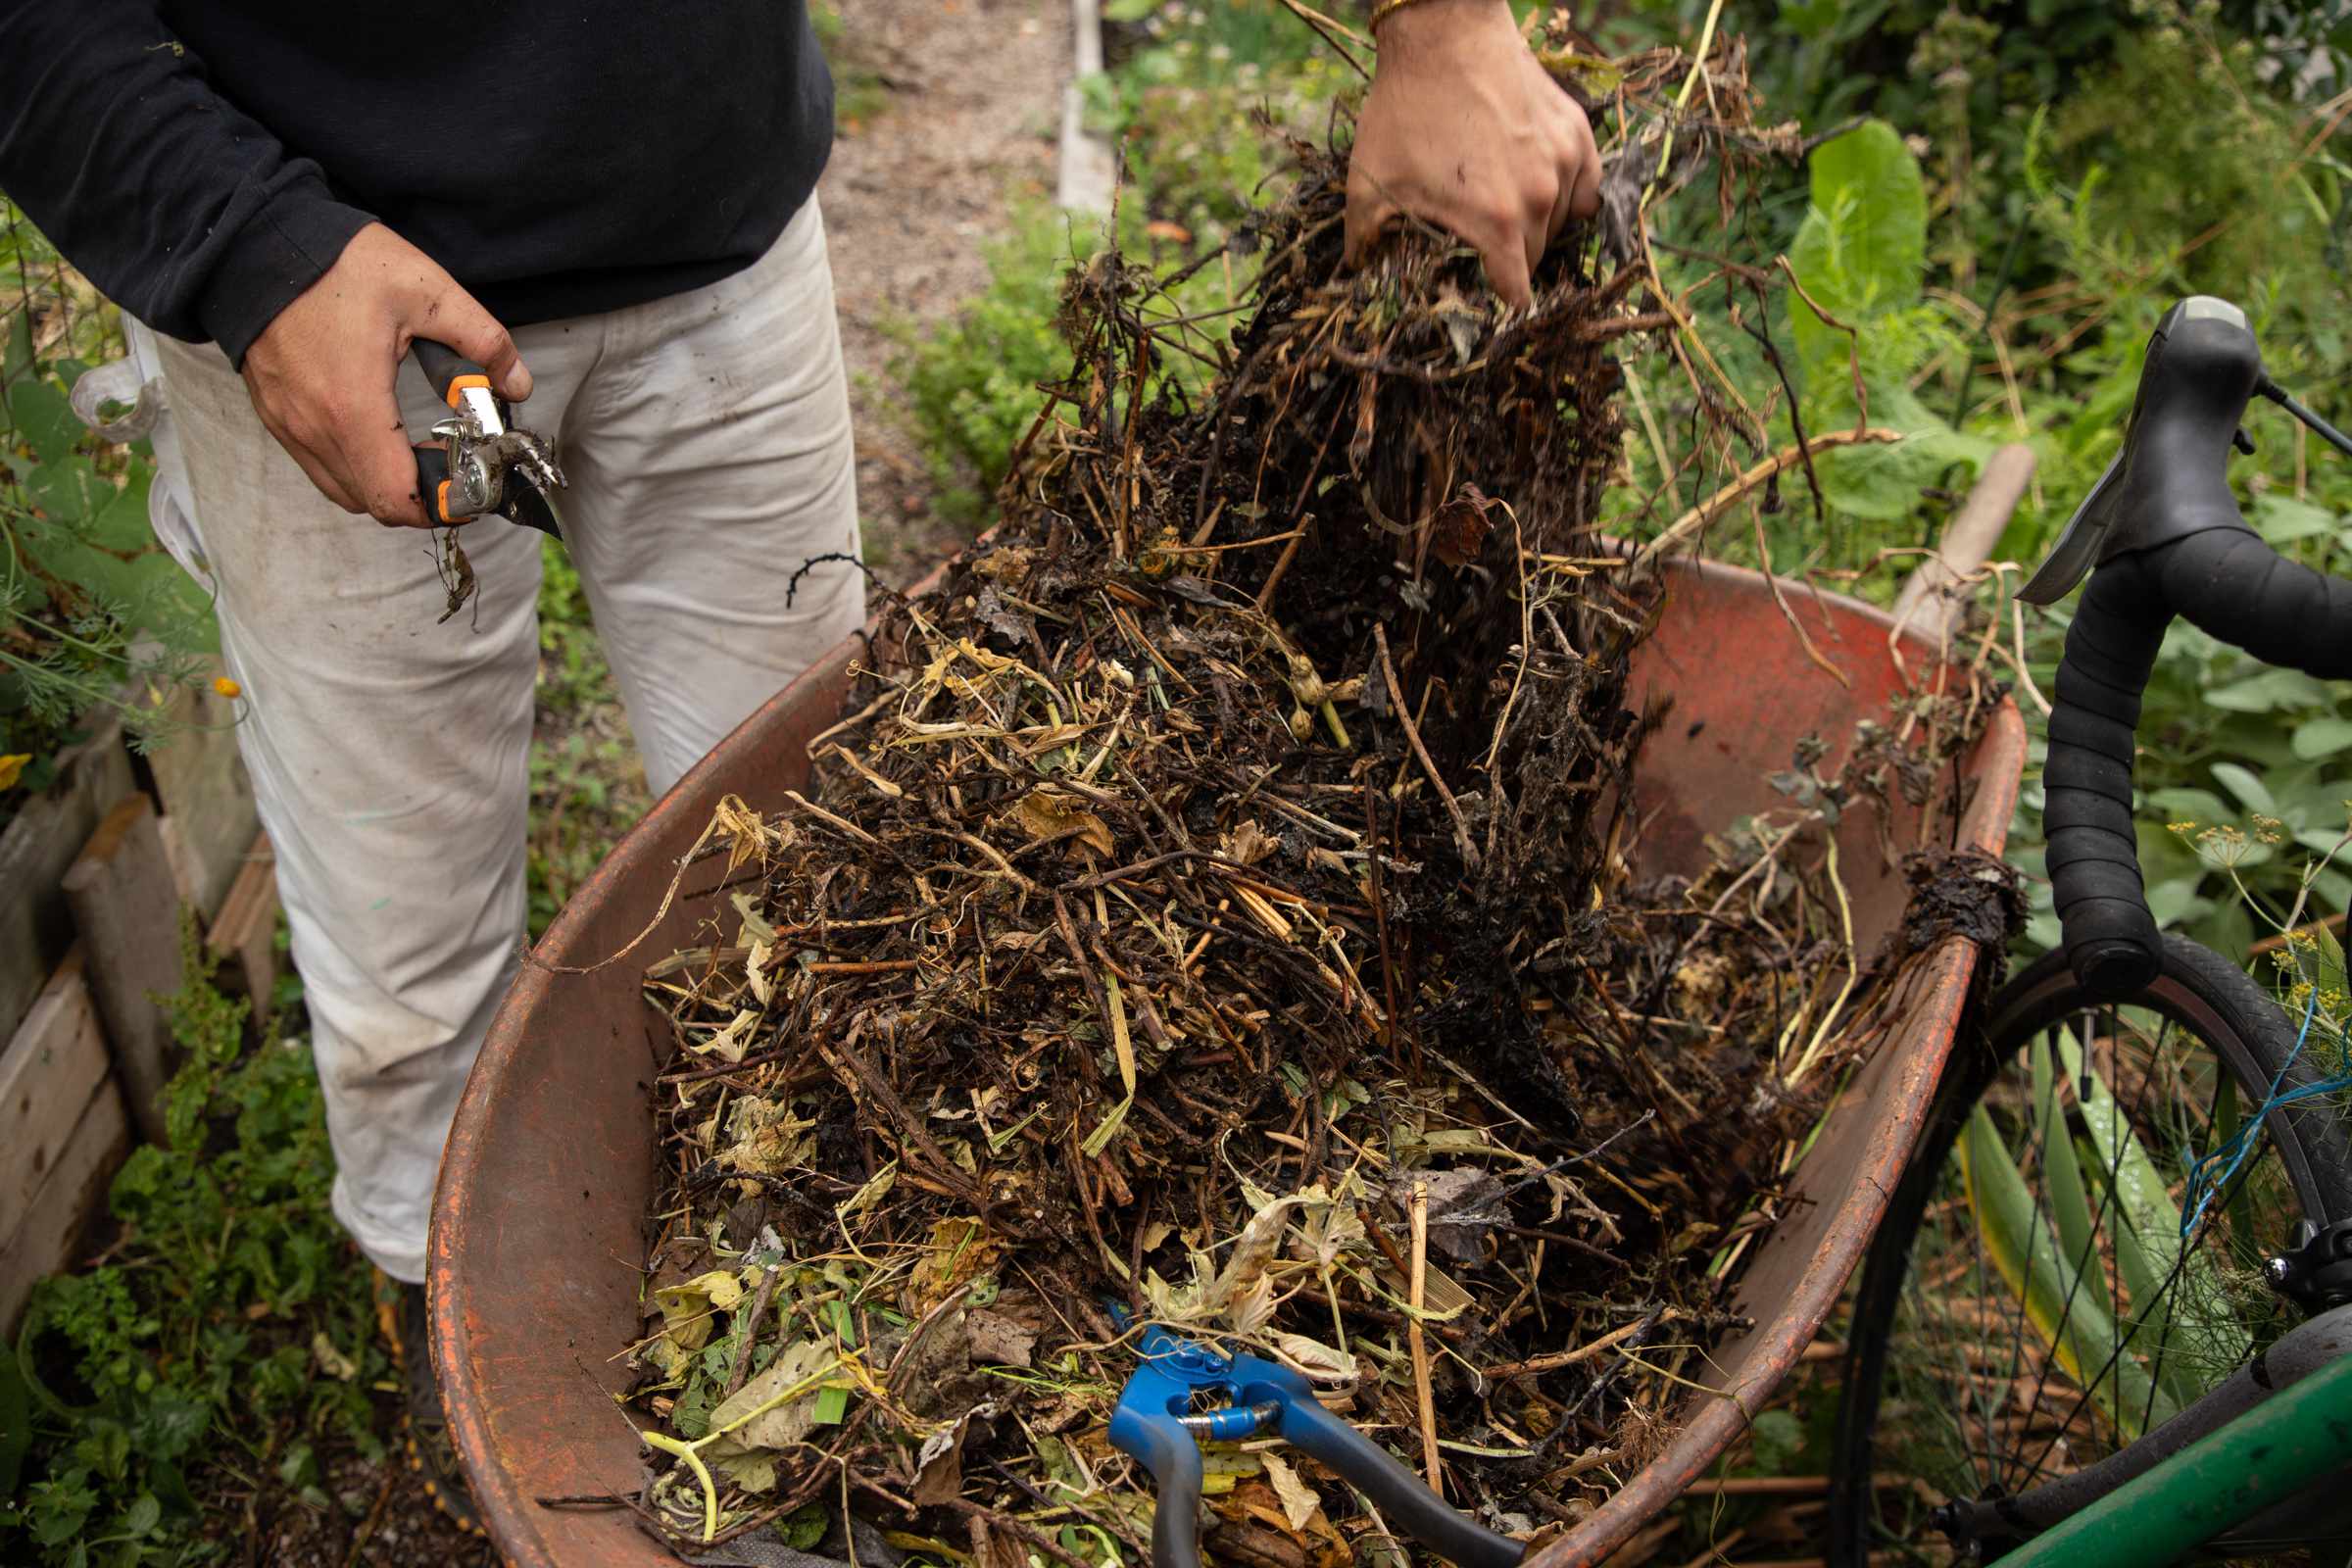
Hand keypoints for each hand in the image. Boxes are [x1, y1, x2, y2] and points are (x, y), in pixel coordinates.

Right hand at [240, 223, 530, 527]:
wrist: (254, 240)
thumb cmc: (336, 263)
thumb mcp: (427, 290)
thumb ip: (482, 341)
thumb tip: (517, 384)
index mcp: (354, 407)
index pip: (398, 500)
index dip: (443, 506)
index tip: (471, 483)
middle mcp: (314, 428)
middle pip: (376, 505)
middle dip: (423, 497)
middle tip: (454, 463)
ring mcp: (288, 425)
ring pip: (344, 490)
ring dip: (387, 484)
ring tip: (420, 450)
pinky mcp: (275, 415)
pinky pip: (319, 466)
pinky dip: (355, 467)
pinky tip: (381, 431)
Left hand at [1344, 0, 1601, 309]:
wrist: (1444, 34)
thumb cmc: (1404, 110)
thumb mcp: (1369, 185)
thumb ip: (1366, 245)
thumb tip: (1356, 285)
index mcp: (1496, 223)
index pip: (1516, 297)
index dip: (1498, 310)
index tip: (1483, 309)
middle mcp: (1540, 197)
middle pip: (1537, 262)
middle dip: (1509, 266)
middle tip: (1479, 253)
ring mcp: (1565, 163)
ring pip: (1561, 225)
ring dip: (1535, 230)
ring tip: (1499, 212)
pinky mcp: (1577, 134)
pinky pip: (1585, 189)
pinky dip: (1566, 198)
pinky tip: (1538, 192)